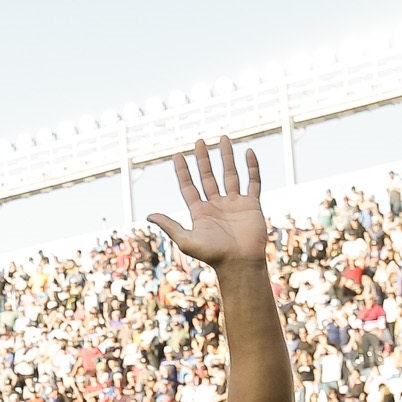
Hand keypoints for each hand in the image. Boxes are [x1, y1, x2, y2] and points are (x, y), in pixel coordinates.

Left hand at [148, 137, 269, 268]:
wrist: (239, 263)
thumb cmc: (212, 255)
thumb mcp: (186, 240)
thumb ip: (170, 225)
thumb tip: (149, 215)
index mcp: (200, 212)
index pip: (189, 186)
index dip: (183, 171)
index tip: (177, 155)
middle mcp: (216, 205)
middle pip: (208, 176)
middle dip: (203, 159)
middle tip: (199, 141)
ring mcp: (234, 203)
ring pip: (230, 174)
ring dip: (227, 157)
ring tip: (223, 138)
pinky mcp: (252, 205)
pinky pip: (253, 182)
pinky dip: (252, 168)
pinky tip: (248, 153)